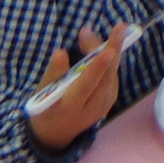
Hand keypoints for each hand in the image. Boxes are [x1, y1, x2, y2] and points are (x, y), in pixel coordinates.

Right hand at [27, 25, 125, 153]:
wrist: (56, 134)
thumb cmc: (46, 109)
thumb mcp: (43, 95)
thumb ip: (54, 74)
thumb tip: (61, 51)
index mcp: (70, 108)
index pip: (86, 86)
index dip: (95, 68)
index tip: (105, 51)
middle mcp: (92, 108)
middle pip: (106, 77)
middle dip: (113, 50)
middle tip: (120, 27)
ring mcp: (104, 105)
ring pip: (111, 74)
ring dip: (114, 50)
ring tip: (117, 29)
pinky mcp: (110, 100)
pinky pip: (112, 76)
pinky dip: (112, 59)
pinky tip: (111, 44)